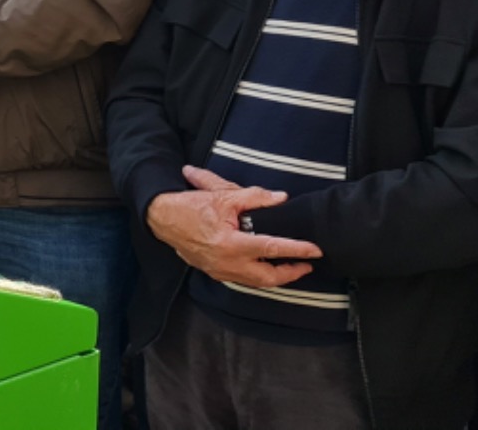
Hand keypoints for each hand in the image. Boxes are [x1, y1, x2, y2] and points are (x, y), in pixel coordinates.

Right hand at [145, 166, 322, 288]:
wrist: (162, 218)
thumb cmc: (190, 206)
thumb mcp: (223, 196)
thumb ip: (255, 197)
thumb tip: (280, 198)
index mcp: (230, 243)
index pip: (271, 248)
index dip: (296, 250)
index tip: (314, 250)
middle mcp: (226, 262)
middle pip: (268, 277)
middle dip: (291, 273)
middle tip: (307, 265)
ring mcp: (219, 270)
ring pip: (256, 282)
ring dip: (276, 276)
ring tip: (290, 267)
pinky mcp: (214, 272)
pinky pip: (242, 279)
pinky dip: (258, 276)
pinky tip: (264, 267)